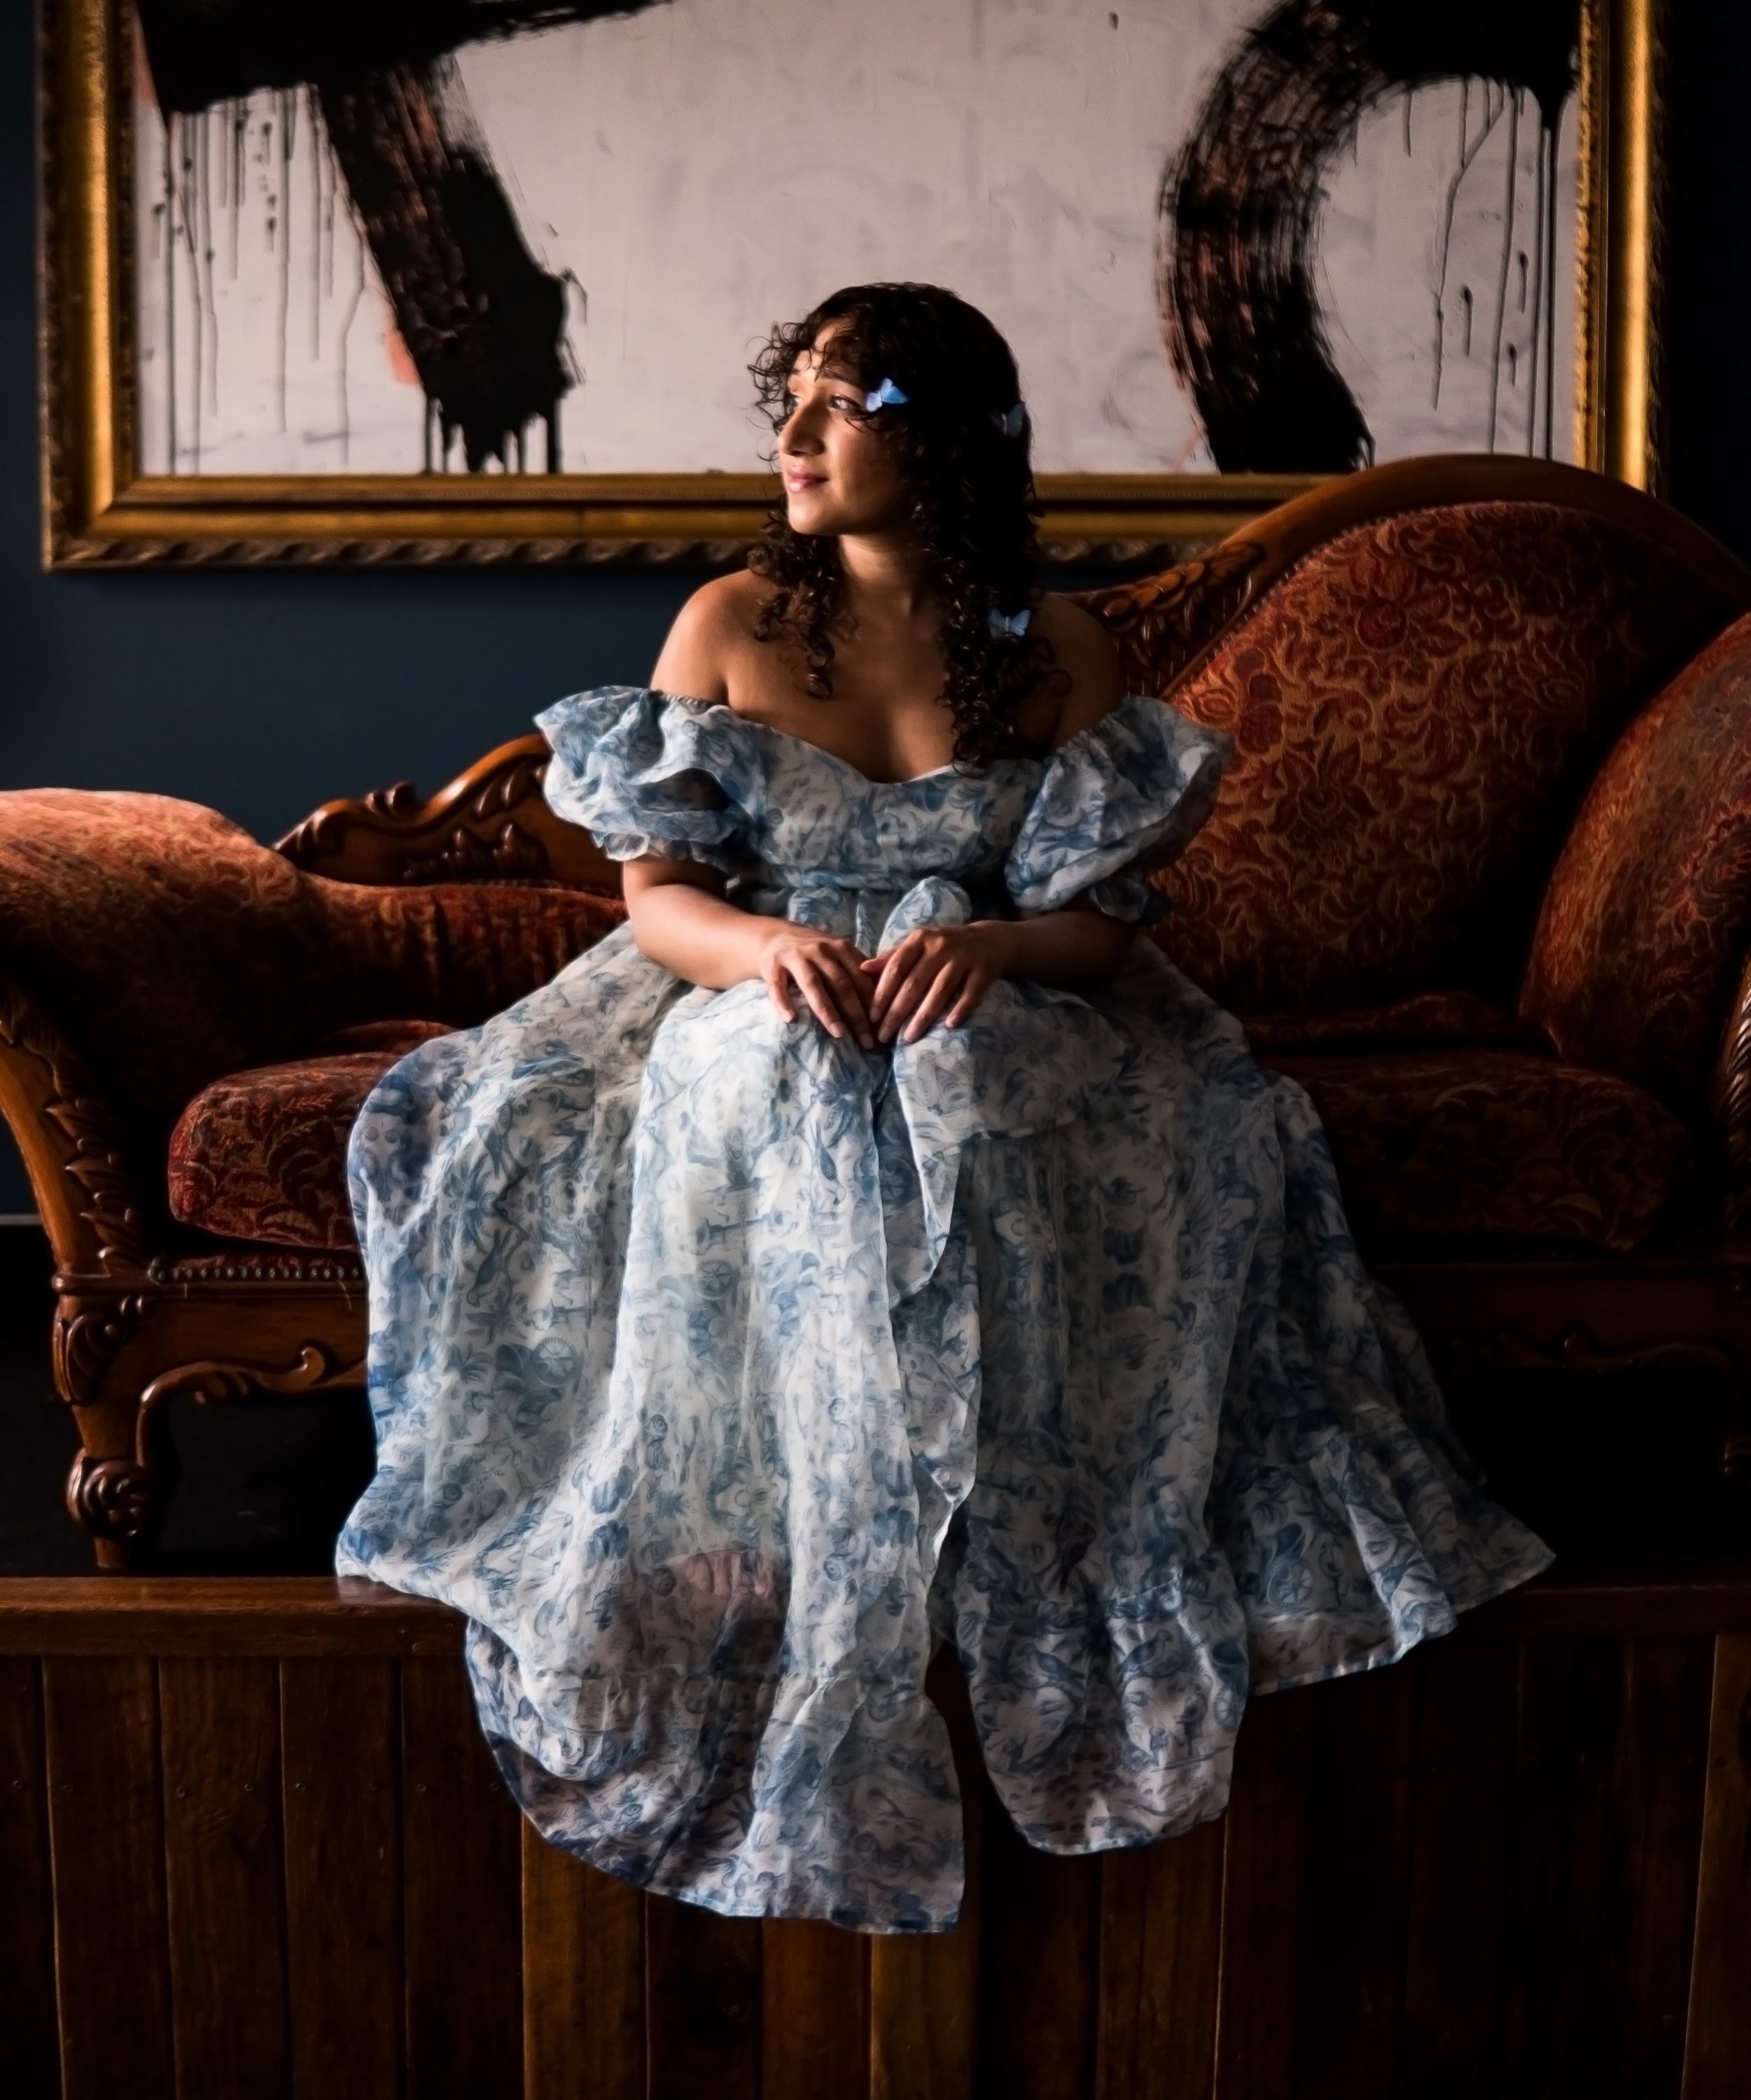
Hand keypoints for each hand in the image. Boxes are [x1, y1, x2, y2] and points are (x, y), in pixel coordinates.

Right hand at [760, 926, 875, 1046]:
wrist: (777, 937)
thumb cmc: (816, 954)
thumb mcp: (840, 955)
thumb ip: (861, 971)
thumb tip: (891, 998)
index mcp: (841, 949)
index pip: (861, 978)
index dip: (874, 1003)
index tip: (883, 1027)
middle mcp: (820, 950)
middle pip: (842, 984)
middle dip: (857, 1014)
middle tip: (867, 1041)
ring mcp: (796, 957)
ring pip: (813, 984)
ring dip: (827, 1010)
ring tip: (838, 1033)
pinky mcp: (773, 966)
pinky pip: (777, 986)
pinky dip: (783, 1001)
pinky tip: (791, 1019)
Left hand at [860, 922, 1016, 1043]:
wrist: (990, 939)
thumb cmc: (945, 946)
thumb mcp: (918, 945)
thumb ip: (892, 958)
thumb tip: (862, 969)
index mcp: (919, 940)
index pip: (896, 967)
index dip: (882, 993)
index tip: (871, 1017)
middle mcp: (940, 946)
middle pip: (914, 983)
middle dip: (896, 1012)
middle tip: (884, 1036)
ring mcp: (963, 958)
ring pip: (940, 991)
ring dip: (923, 1016)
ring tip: (909, 1038)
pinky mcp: (983, 970)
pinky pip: (970, 993)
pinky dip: (961, 1009)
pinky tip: (950, 1026)